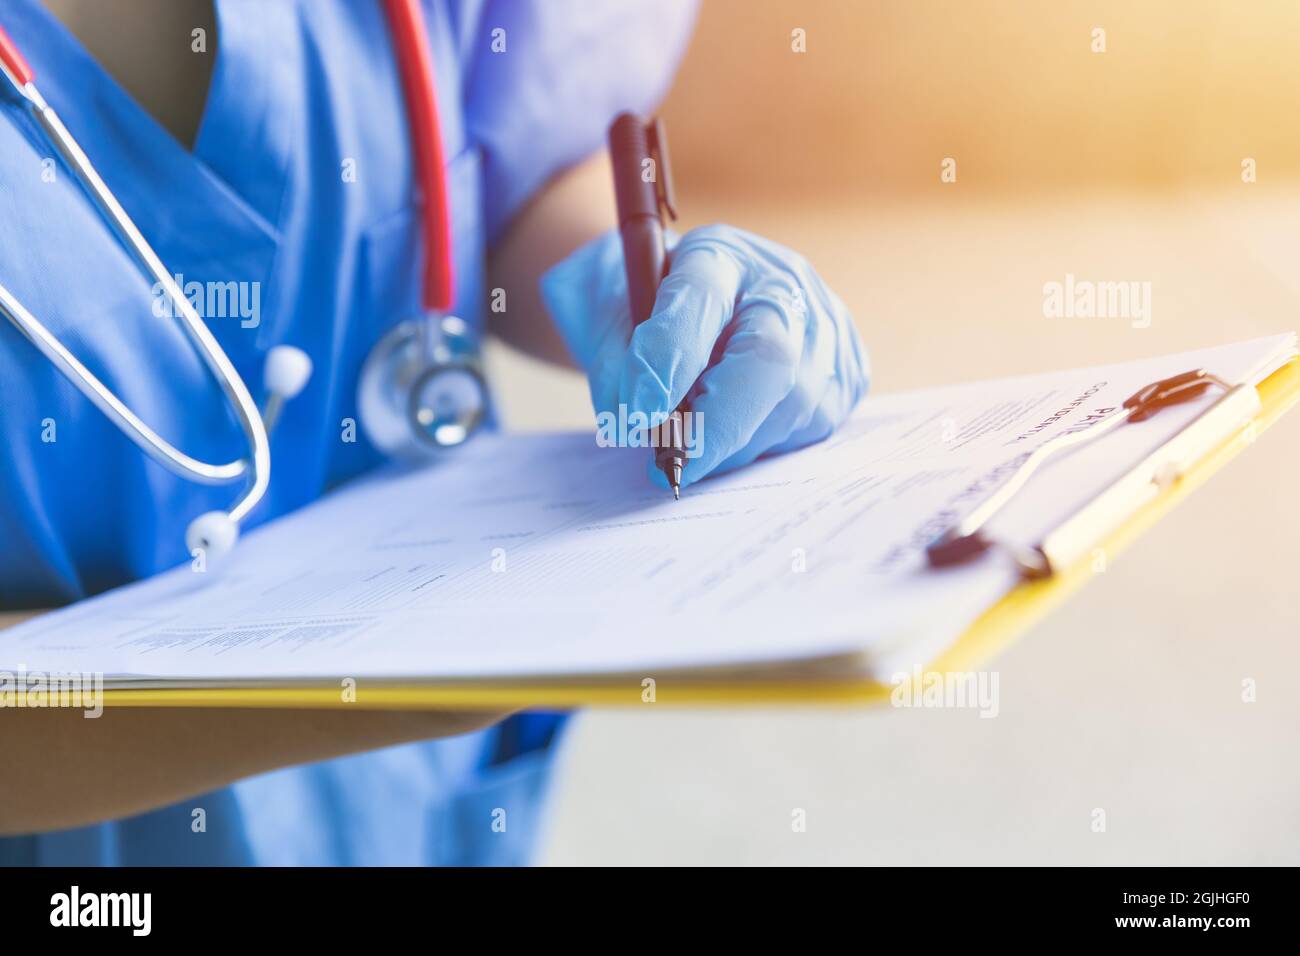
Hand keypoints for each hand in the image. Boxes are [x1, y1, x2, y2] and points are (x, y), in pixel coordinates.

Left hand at [541, 224, 869, 486]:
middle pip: (770, 357)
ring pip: (790, 406)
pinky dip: (759, 445)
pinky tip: (730, 432)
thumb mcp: (597, 310)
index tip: (639, 413)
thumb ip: (608, 358)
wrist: (685, 298)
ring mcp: (825, 328)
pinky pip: (808, 428)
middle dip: (717, 423)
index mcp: (717, 252)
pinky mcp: (846, 373)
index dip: (670, 359)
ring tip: (690, 445)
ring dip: (732, 445)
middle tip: (671, 466)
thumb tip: (636, 422)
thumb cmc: (637, 304)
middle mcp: (783, 283)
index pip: (700, 298)